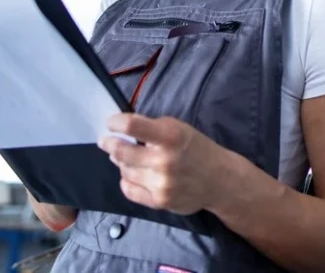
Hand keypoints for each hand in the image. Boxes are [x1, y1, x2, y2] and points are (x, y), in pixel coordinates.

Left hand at [98, 113, 231, 214]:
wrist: (220, 180)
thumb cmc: (197, 149)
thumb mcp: (180, 129)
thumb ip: (153, 129)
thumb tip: (122, 131)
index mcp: (171, 136)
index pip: (131, 126)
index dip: (115, 123)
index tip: (111, 123)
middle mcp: (164, 160)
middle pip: (121, 151)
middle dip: (109, 143)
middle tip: (105, 141)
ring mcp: (161, 183)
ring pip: (124, 170)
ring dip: (120, 162)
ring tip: (124, 158)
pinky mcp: (159, 201)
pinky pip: (129, 190)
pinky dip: (126, 180)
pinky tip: (131, 174)